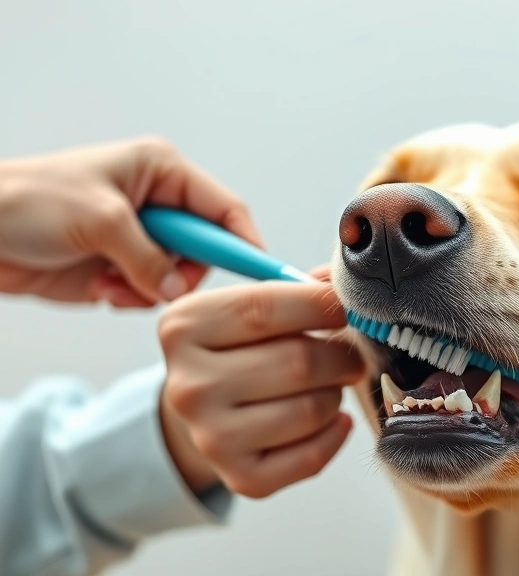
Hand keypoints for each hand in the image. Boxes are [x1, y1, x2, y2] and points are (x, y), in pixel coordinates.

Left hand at [0, 137, 261, 305]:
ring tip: (114, 285)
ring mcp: (138, 238)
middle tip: (163, 286)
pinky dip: (131, 299)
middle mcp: (156, 203)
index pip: (225, 209)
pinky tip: (101, 290)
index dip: (245, 242)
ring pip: (178, 278)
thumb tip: (178, 289)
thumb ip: (149, 256)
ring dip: (152, 291)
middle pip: (206, 250)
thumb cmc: (25, 200)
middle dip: (185, 273)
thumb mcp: (100, 220)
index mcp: (160, 171)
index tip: (262, 274)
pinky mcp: (119, 267)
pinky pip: (149, 294)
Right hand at [158, 275, 365, 497]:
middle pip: (298, 362)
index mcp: (184, 327)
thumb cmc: (243, 348)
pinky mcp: (239, 477)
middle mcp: (188, 385)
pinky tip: (332, 419)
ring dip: (337, 394)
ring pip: (312, 409)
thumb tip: (346, 283)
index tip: (350, 304)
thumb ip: (299, 289)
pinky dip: (336, 434)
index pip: (264, 308)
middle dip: (341, 355)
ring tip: (329, 385)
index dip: (321, 304)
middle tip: (351, 354)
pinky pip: (313, 455)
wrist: (208, 411)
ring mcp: (210, 437)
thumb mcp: (253, 305)